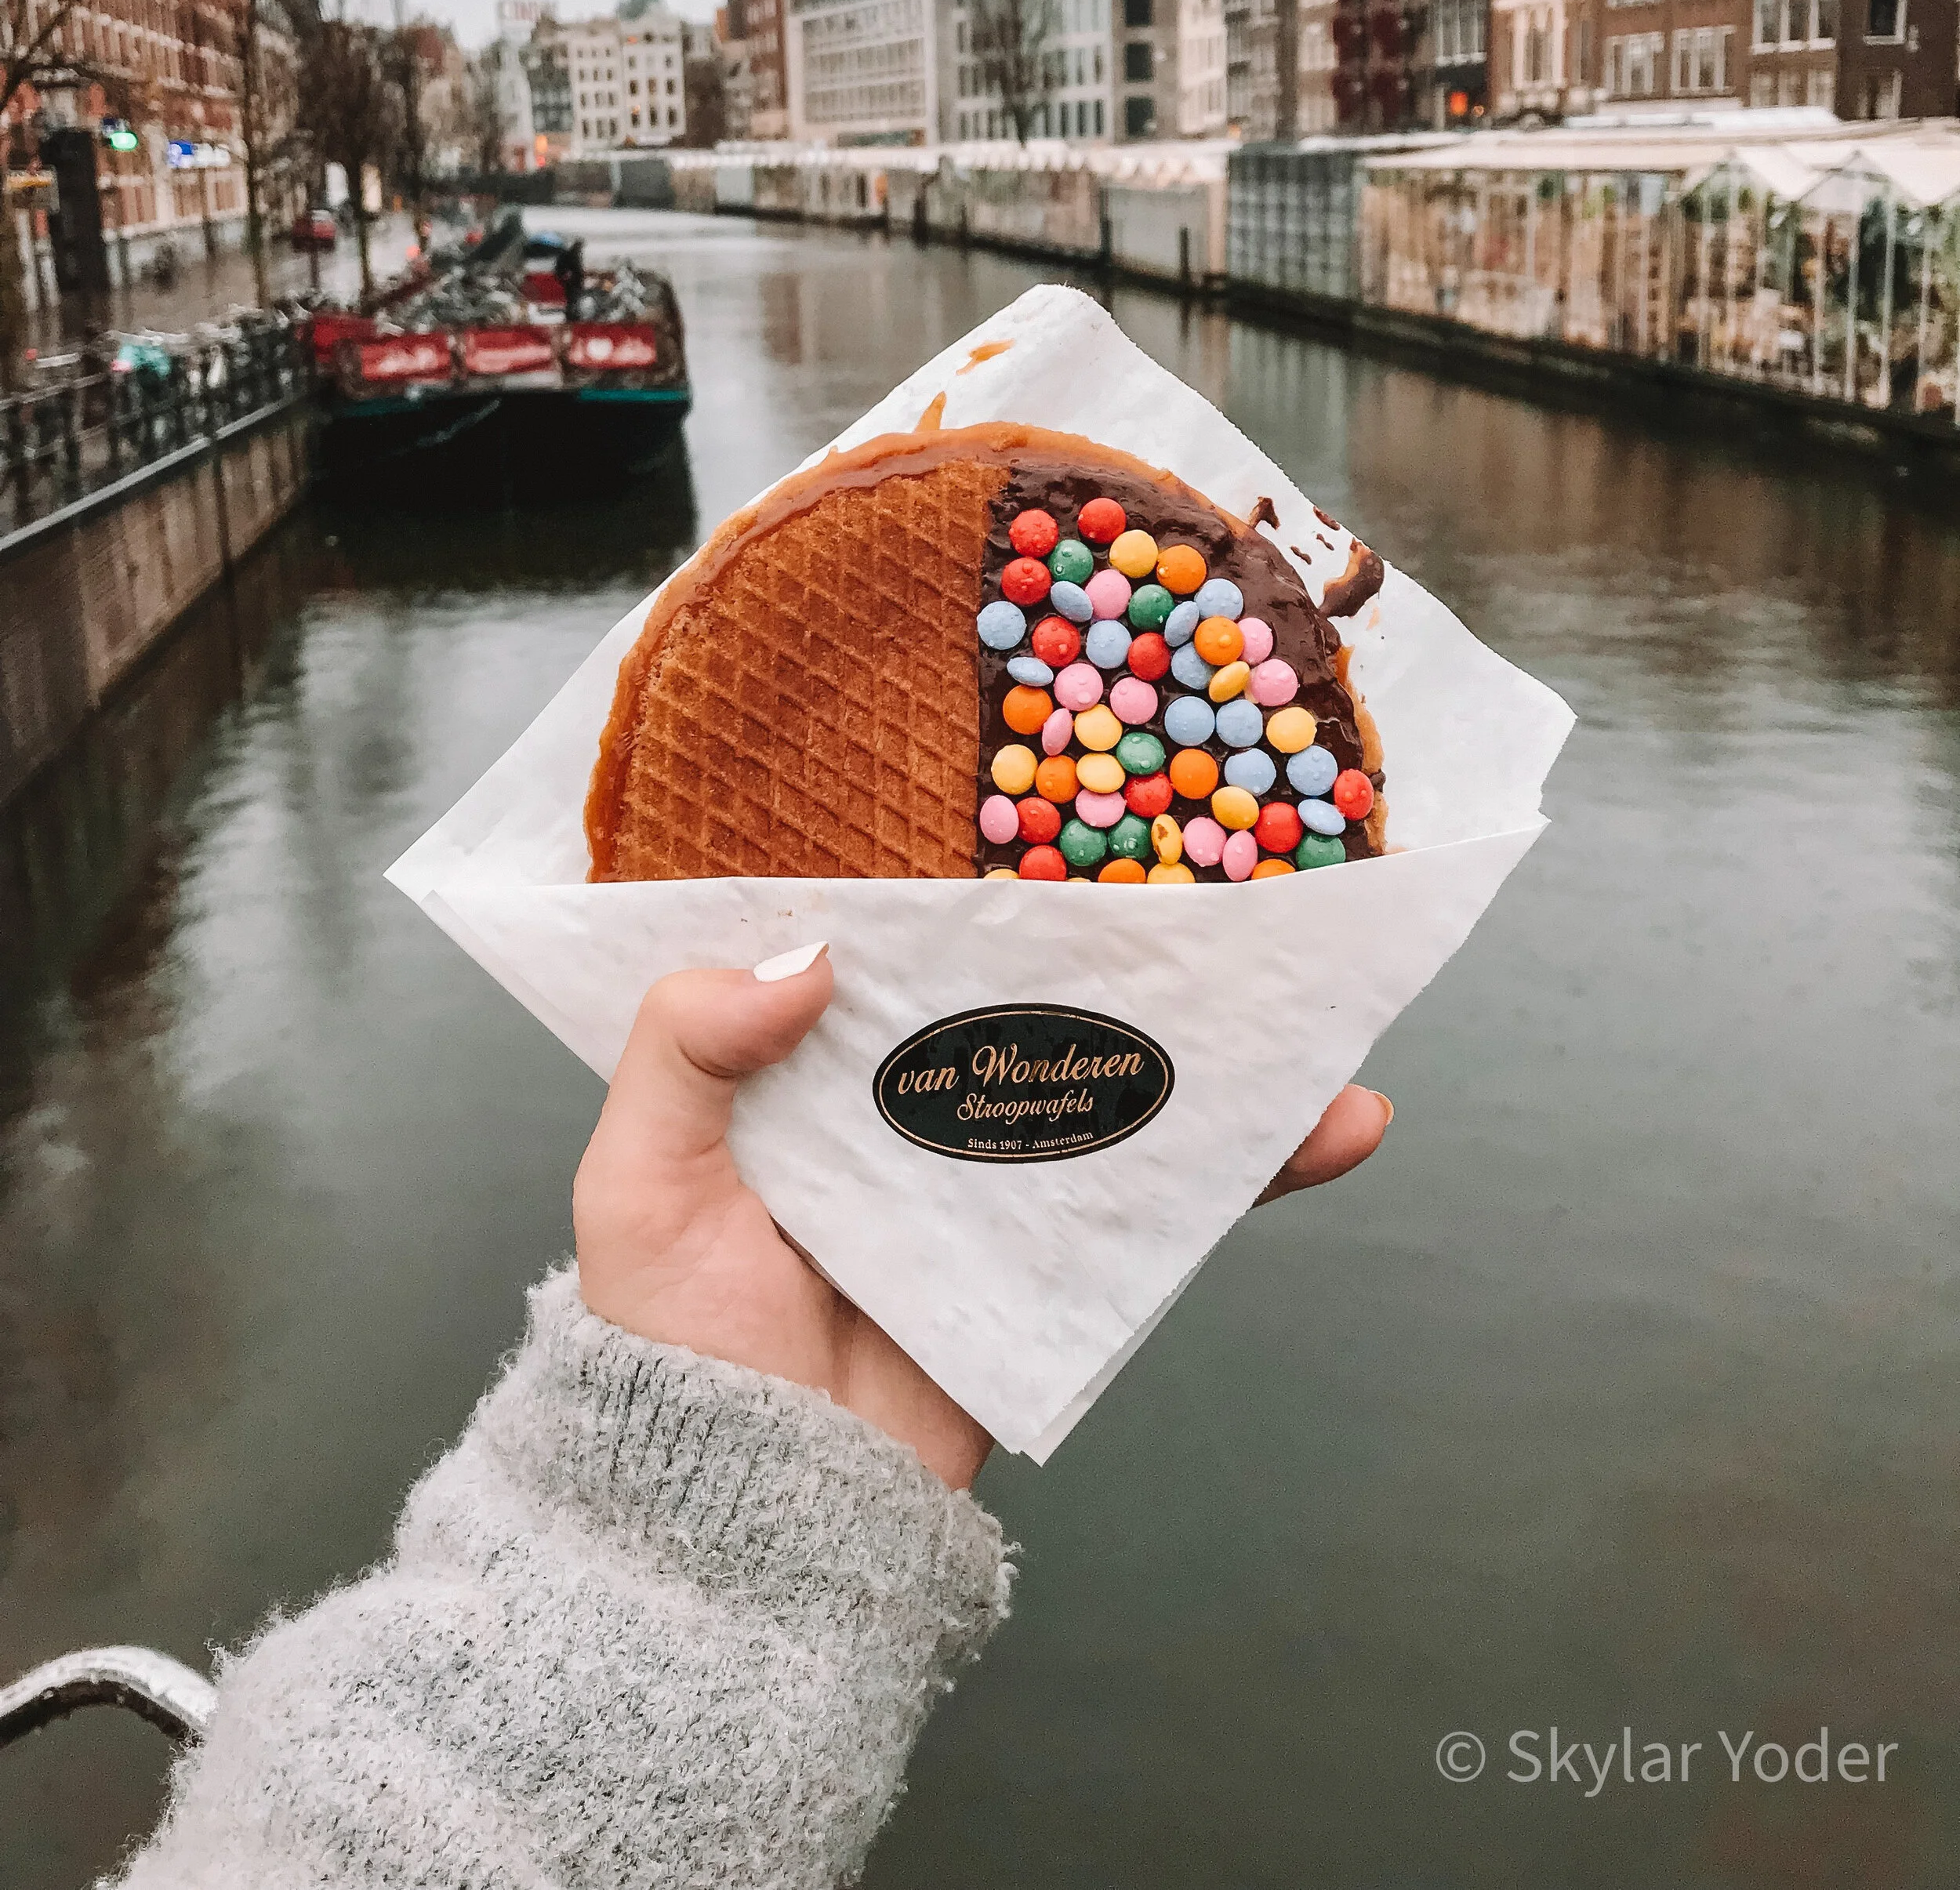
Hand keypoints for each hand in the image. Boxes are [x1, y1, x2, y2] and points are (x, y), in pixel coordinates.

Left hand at [574, 950, 1391, 1492]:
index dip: (975, 895)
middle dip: (1127, 954)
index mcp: (809, 1071)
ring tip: (1310, 1004)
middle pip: (1029, 1006)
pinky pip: (1157, 1201)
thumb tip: (814, 951)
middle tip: (1225, 895)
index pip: (901, 956)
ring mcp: (985, 1187)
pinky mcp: (1050, 1266)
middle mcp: (905, 1112)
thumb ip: (686, 1050)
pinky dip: (1248, 1164)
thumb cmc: (672, 1346)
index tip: (1066, 828)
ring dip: (1215, 1049)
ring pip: (1110, 1086)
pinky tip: (1331, 1124)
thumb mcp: (638, 1181)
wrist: (745, 1529)